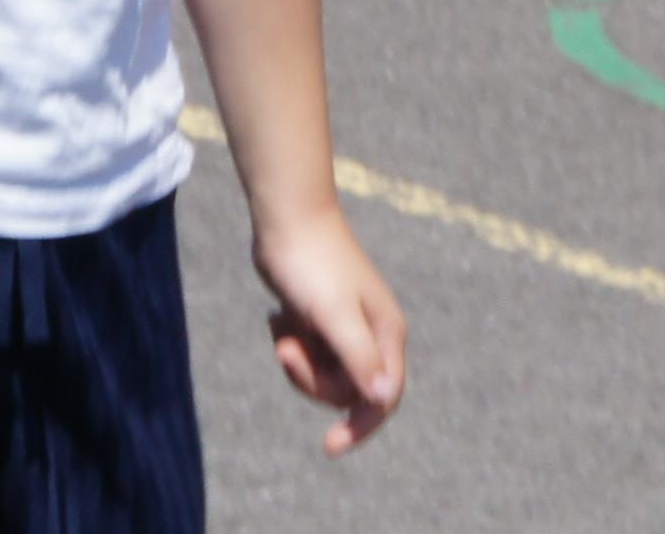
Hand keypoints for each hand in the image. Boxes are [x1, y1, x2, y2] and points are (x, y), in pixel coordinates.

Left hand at [253, 202, 405, 454]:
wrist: (287, 218)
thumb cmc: (313, 264)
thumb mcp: (334, 316)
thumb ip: (359, 358)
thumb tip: (383, 399)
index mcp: (386, 335)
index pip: (384, 399)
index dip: (360, 427)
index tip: (329, 447)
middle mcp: (372, 335)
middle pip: (346, 392)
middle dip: (311, 379)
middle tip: (287, 351)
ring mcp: (346, 328)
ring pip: (323, 375)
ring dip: (296, 360)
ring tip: (281, 327)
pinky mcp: (321, 320)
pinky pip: (307, 354)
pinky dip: (289, 342)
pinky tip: (278, 316)